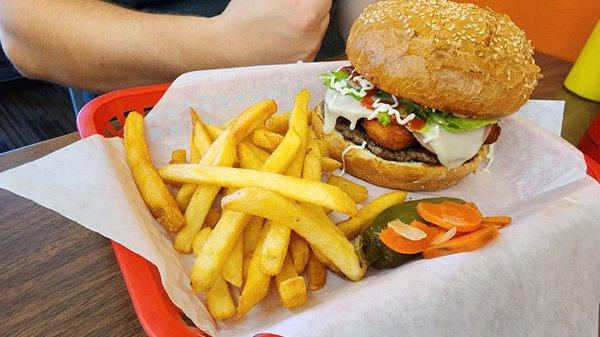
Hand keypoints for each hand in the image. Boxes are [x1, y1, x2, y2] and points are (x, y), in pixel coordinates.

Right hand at [216, 0, 331, 65]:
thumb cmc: (243, 15)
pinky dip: (304, 38)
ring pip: (319, 29)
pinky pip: (311, 44)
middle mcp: (312, 37)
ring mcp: (308, 53)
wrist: (227, 46)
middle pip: (324, 11)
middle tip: (290, 5)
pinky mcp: (302, 64)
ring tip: (285, 20)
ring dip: (310, 21)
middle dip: (312, 4)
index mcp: (305, 14)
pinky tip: (284, 35)